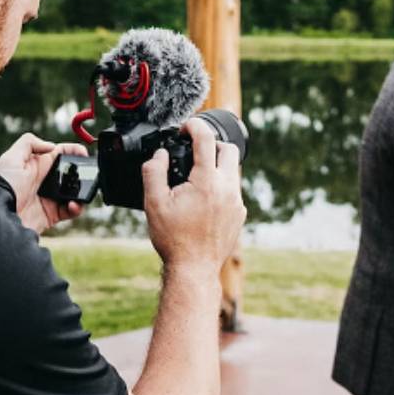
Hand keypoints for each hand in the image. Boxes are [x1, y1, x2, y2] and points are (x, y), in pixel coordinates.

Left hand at [0, 133, 85, 233]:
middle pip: (70, 173)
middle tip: (88, 174)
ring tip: (82, 192)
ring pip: (74, 192)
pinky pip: (70, 211)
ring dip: (82, 191)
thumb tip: (52, 146)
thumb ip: (29, 143)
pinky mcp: (51, 214)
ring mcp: (49, 198)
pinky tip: (73, 205)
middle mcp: (45, 181)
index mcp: (37, 165)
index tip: (84, 153)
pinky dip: (77, 208)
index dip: (74, 151)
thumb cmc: (2, 185)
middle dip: (82, 172)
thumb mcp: (11, 158)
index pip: (60, 154)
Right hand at [142, 119, 246, 274]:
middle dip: (211, 144)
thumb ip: (154, 172)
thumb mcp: (154, 202)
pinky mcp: (240, 214)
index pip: (205, 138)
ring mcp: (236, 201)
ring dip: (216, 166)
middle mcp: (227, 187)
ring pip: (233, 170)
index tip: (185, 128)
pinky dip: (221, 186)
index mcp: (206, 180)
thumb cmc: (173, 238)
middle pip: (228, 149)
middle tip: (193, 152)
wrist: (193, 268)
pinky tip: (204, 199)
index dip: (194, 126)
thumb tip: (159, 154)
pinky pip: (234, 190)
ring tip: (196, 177)